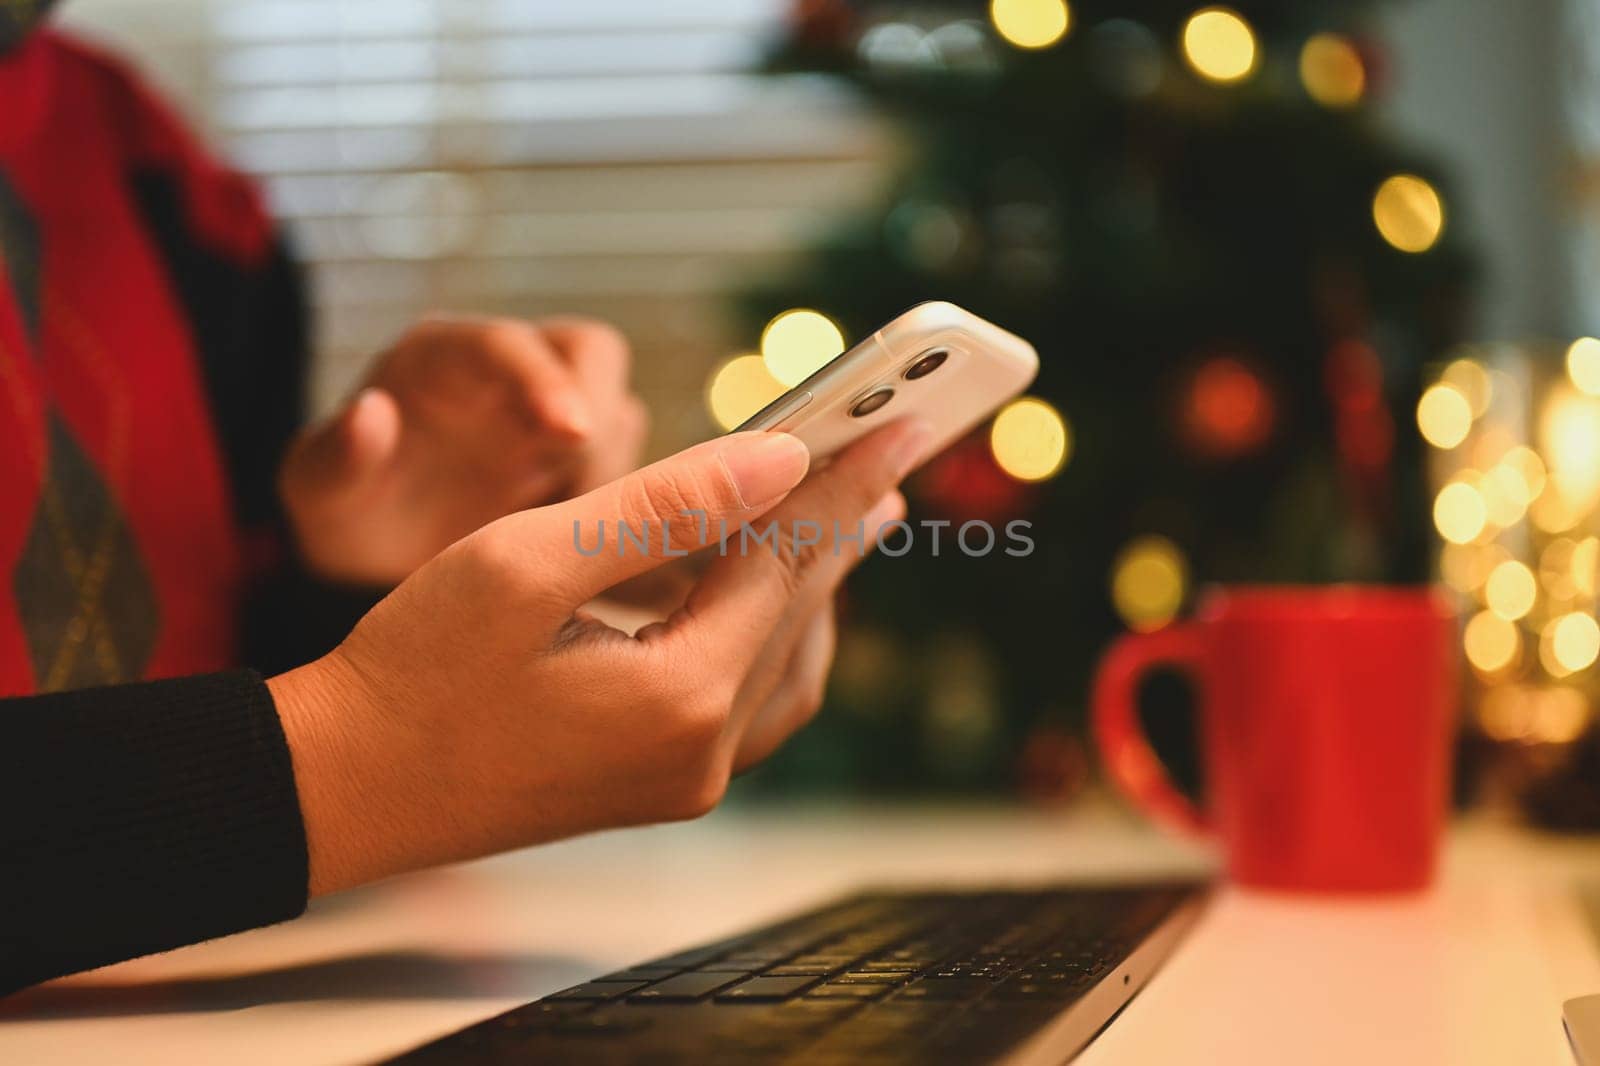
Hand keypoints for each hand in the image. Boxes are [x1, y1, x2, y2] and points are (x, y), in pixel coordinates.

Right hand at [268, 422, 926, 895]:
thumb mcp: (527, 561)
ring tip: (842, 517)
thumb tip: (780, 459)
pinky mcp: (657, 787)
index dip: (842, 480)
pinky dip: (770, 638)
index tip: (901, 420)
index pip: (787, 561)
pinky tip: (764, 598)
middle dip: (841, 528)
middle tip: (889, 458)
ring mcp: (684, 782)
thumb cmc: (414, 667)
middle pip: (799, 614)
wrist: (342, 787)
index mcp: (680, 697)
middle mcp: (701, 754)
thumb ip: (665, 507)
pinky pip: (750, 704)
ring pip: (787, 666)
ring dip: (811, 585)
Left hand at [279, 316, 647, 584]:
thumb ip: (335, 457)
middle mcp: (511, 371)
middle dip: (598, 419)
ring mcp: (554, 413)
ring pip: (622, 415)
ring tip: (568, 545)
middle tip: (576, 501)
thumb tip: (370, 413)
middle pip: (592, 354)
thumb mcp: (318, 495)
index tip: (571, 431)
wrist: (378, 567)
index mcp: (443, 358)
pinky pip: (636, 469)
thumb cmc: (345, 515)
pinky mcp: (586, 458)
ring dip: (614, 475)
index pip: (507, 344)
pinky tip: (597, 561)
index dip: (544, 380)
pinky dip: (629, 511)